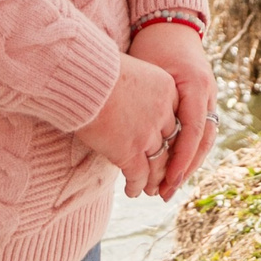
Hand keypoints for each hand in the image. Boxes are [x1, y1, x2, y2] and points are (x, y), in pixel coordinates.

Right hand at [77, 52, 180, 197]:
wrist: (84, 78)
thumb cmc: (97, 69)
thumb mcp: (132, 71)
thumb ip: (140, 89)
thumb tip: (130, 98)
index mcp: (167, 89)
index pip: (176, 117)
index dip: (172, 135)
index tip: (169, 146)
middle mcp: (163, 112)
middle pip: (170, 142)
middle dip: (168, 162)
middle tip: (165, 175)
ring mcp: (148, 133)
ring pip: (158, 163)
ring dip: (154, 179)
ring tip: (150, 189)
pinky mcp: (130, 151)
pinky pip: (138, 174)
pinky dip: (136, 185)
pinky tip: (132, 191)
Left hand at [128, 21, 218, 199]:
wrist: (171, 24)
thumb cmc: (152, 46)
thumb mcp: (148, 72)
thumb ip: (146, 102)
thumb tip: (133, 137)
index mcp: (195, 86)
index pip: (193, 131)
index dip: (180, 160)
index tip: (166, 181)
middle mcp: (208, 93)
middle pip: (203, 141)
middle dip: (185, 170)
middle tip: (166, 193)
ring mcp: (209, 96)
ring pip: (206, 139)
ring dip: (189, 165)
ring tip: (169, 187)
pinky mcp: (204, 99)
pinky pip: (202, 130)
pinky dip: (190, 152)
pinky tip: (176, 168)